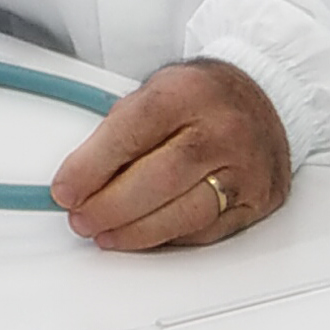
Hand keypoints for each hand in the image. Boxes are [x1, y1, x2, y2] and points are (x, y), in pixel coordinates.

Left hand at [48, 59, 291, 250]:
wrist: (264, 96)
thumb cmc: (200, 96)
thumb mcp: (154, 91)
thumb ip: (119, 131)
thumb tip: (79, 178)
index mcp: (186, 94)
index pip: (131, 135)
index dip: (91, 169)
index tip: (65, 191)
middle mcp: (221, 130)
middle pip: (158, 180)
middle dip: (110, 207)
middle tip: (81, 218)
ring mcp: (246, 168)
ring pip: (185, 213)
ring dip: (136, 232)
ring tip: (105, 233)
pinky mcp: (258, 200)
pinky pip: (207, 231)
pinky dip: (168, 237)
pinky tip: (144, 235)